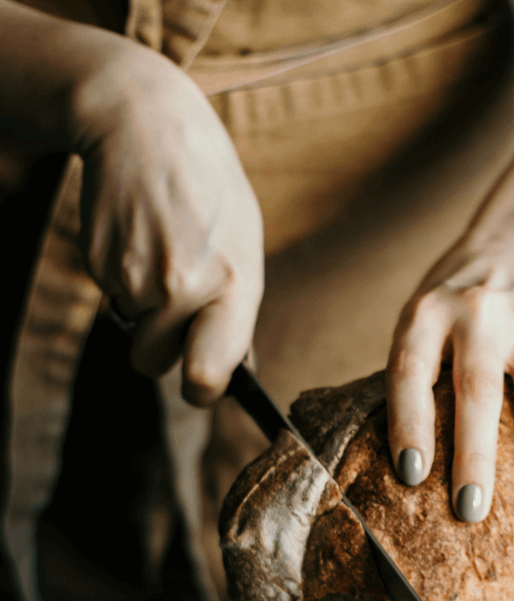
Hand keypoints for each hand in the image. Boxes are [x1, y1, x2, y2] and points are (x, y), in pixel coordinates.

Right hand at [71, 38, 263, 404]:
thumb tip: (233, 369)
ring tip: (163, 252)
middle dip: (162, 349)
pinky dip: (122, 278)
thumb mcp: (243, 245)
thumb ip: (237, 308)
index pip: (207, 376)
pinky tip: (140, 237)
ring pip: (131, 331)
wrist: (146, 126)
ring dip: (143, 309)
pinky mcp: (98, 262)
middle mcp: (180, 288)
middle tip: (176, 308)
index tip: (202, 384)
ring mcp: (134, 277)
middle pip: (154, 365)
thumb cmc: (208, 189)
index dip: (202, 390)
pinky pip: (111, 298)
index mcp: (231, 286)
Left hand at [386, 234, 513, 527]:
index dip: (409, 422)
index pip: (413, 369)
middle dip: (476, 456)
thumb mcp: (420, 321)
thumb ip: (417, 379)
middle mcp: (484, 315)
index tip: (410, 475)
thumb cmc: (451, 308)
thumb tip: (411, 476)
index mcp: (430, 311)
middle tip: (470, 511)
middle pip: (480, 390)